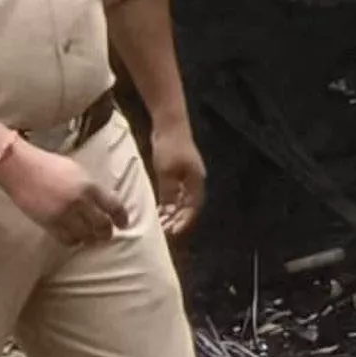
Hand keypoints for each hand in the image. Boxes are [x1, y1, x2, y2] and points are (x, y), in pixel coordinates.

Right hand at [0, 142, 129, 247]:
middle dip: (106, 232)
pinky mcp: (49, 223)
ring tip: (91, 238)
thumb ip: (91, 188)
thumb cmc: (48, 165)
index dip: (121, 217)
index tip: (124, 224)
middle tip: (107, 235)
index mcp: (90, 185)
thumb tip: (103, 202)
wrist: (21, 168)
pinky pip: (67, 239)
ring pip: (85, 235)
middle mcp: (80, 201)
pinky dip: (74, 240)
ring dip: (90, 238)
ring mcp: (64, 214)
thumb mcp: (77, 172)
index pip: (113, 206)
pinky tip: (74, 238)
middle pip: (101, 225)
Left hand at [144, 119, 205, 236]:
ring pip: (182, 200)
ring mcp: (187, 176)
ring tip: (161, 224)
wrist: (169, 124)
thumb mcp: (167, 172)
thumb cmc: (170, 147)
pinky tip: (159, 209)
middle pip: (189, 206)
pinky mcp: (178, 172)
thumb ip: (169, 193)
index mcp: (196, 181)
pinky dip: (169, 202)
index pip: (193, 207)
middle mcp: (194, 181)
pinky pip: (176, 193)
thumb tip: (170, 211)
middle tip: (164, 232)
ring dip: (173, 212)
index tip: (173, 232)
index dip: (184, 221)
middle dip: (178, 220)